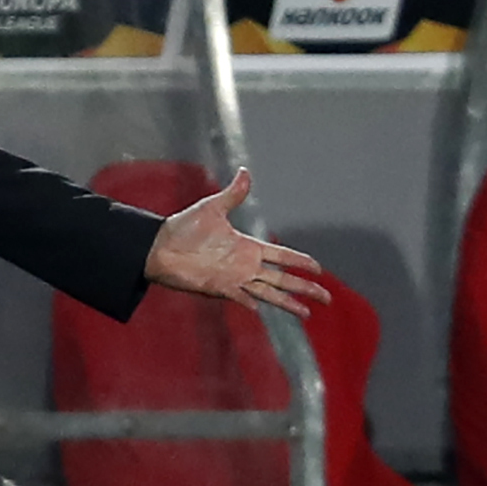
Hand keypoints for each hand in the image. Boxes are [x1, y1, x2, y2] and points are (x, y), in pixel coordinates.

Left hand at [143, 168, 330, 317]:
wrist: (160, 247)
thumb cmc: (184, 227)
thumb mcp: (212, 208)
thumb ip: (233, 195)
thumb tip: (246, 171)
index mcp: (248, 247)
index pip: (282, 256)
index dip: (301, 261)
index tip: (319, 268)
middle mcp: (245, 265)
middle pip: (283, 279)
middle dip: (305, 288)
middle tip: (327, 298)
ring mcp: (234, 279)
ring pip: (269, 292)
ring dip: (288, 302)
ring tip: (308, 314)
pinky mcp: (220, 289)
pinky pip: (241, 298)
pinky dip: (252, 303)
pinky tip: (263, 310)